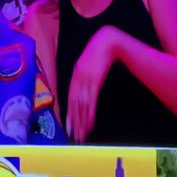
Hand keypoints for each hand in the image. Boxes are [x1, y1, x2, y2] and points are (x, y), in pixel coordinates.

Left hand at [66, 26, 116, 142]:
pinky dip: (89, 113)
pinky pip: (91, 100)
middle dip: (75, 121)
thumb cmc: (97, 52)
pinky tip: (89, 123)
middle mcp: (78, 80)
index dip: (70, 114)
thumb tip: (81, 91)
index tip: (69, 127)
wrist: (107, 41)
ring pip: (82, 106)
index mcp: (75, 76)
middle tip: (74, 136)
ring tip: (81, 134)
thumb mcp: (86, 64)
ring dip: (81, 121)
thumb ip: (82, 77)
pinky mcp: (95, 81)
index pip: (70, 100)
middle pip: (75, 105)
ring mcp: (86, 81)